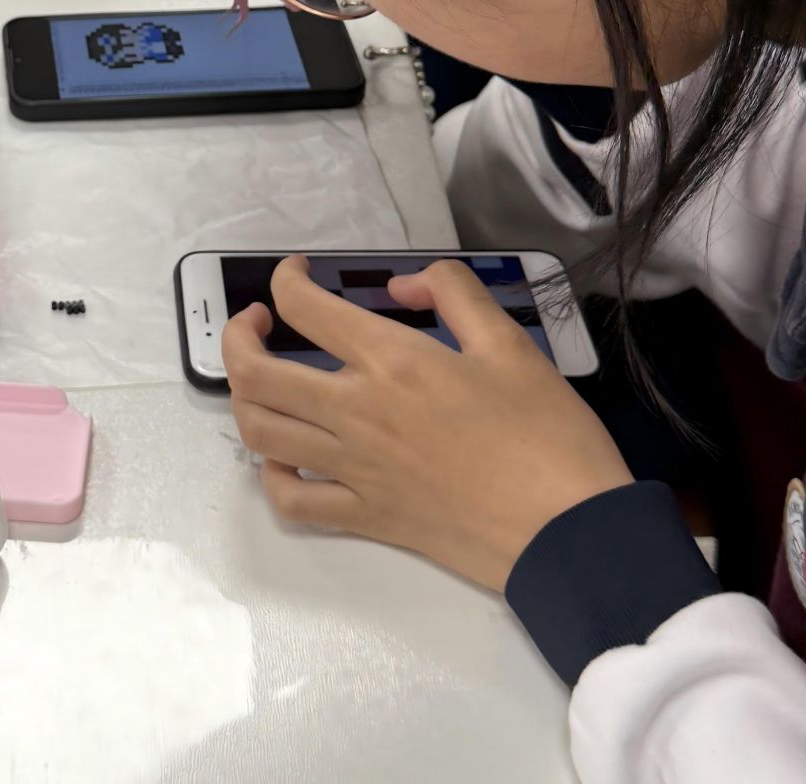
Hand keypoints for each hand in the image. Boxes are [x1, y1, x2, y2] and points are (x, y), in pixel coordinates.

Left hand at [225, 255, 632, 589]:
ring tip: (262, 382)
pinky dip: (273, 474)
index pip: (305, 308)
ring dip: (244, 399)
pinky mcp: (367, 518)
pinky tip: (286, 456)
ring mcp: (355, 471)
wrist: (567, 530)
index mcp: (393, 362)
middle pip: (255, 373)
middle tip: (256, 324)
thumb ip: (453, 295)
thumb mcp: (510, 343)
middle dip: (238, 338)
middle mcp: (358, 413)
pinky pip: (292, 501)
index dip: (286, 280)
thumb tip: (401, 286)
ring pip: (260, 433)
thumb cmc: (547, 435)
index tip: (294, 275)